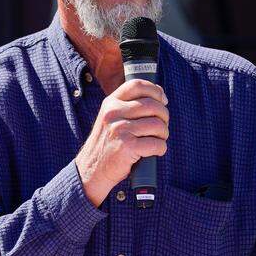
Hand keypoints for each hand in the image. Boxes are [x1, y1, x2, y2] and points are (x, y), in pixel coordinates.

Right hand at [75, 79, 168, 205]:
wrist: (92, 170)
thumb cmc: (108, 144)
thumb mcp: (111, 119)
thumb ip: (129, 106)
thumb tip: (160, 95)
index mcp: (110, 103)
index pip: (137, 85)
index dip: (155, 91)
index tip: (162, 101)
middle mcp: (113, 113)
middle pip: (153, 105)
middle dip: (164, 117)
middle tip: (161, 128)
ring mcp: (120, 129)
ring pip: (158, 125)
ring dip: (163, 135)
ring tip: (157, 140)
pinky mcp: (127, 147)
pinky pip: (157, 144)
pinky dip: (161, 149)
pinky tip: (154, 151)